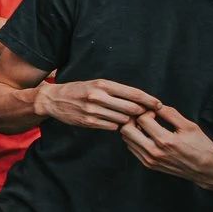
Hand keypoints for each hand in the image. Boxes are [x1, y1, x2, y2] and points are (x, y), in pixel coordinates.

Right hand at [38, 77, 160, 131]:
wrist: (54, 99)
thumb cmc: (80, 90)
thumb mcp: (97, 84)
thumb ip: (117, 91)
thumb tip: (140, 101)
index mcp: (103, 84)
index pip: (133, 93)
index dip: (149, 100)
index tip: (159, 104)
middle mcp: (98, 96)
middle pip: (131, 108)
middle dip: (141, 113)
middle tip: (147, 115)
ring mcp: (93, 110)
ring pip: (123, 120)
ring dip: (129, 121)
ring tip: (129, 120)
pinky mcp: (89, 122)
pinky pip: (112, 127)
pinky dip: (116, 126)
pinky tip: (114, 122)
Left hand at [117, 104, 212, 187]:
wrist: (207, 170)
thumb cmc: (202, 147)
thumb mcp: (190, 126)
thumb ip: (170, 113)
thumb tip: (155, 105)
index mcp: (165, 141)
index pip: (142, 119)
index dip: (146, 111)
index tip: (154, 111)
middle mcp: (154, 152)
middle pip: (127, 130)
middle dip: (133, 119)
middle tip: (144, 116)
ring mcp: (149, 160)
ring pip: (127, 139)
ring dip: (133, 129)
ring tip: (146, 125)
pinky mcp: (149, 165)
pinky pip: (132, 149)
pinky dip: (135, 139)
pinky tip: (147, 135)